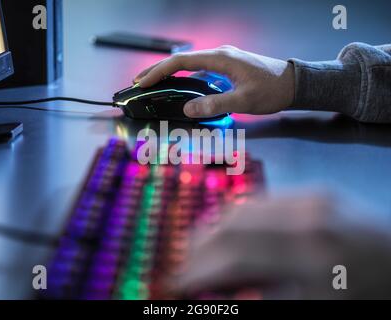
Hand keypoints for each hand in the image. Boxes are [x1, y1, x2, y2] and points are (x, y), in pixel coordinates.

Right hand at [134, 46, 294, 117]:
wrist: (293, 84)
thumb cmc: (272, 90)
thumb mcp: (244, 101)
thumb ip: (215, 104)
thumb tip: (188, 108)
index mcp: (221, 58)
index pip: (181, 62)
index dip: (159, 71)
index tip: (143, 82)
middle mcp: (220, 55)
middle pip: (182, 60)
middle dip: (159, 71)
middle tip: (141, 82)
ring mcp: (224, 60)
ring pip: (190, 65)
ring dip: (172, 74)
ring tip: (156, 84)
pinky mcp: (228, 67)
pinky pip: (201, 70)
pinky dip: (186, 78)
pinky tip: (181, 87)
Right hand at [169, 195, 390, 298]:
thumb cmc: (366, 294)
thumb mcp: (314, 306)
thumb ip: (263, 294)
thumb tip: (217, 290)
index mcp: (312, 255)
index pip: (235, 255)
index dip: (199, 270)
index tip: (179, 283)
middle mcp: (307, 216)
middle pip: (233, 222)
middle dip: (200, 245)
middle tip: (185, 266)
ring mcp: (312, 197)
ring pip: (244, 206)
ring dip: (216, 229)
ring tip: (202, 250)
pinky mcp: (315, 192)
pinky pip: (263, 202)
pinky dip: (239, 219)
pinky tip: (233, 235)